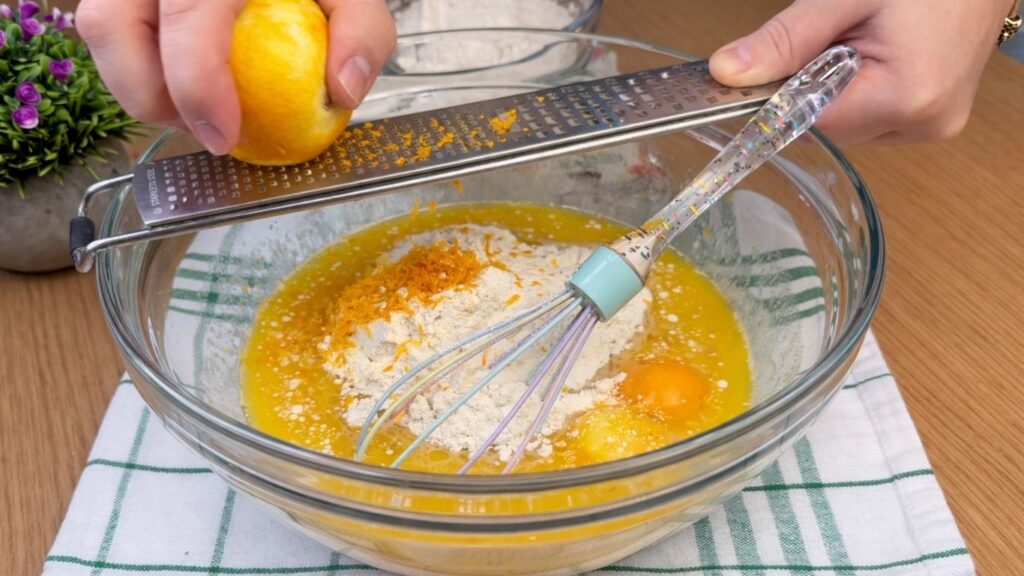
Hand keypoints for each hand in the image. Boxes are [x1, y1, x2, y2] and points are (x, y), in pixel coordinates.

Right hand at [76, 0, 395, 154]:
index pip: (187, 17)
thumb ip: (362, 31)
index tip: (224, 136)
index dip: (196, 85)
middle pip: (111, 25)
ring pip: (100, 31)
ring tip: (198, 110)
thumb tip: (344, 90)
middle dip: (151, 98)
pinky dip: (144, 70)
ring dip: (141, 87)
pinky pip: (112, 33)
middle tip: (206, 132)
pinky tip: (189, 87)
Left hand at [709, 0, 1011, 144]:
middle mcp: (924, 123)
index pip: (810, 121)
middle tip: (828, 37)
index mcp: (907, 97)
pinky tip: (871, 58)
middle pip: (827, 128)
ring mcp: (932, 126)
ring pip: (846, 125)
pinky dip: (857, 92)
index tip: (759, 76)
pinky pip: (872, 118)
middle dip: (810, 88)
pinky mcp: (934, 119)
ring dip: (834, 90)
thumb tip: (728, 72)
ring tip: (858, 42)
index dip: (778, 98)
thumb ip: (786, 39)